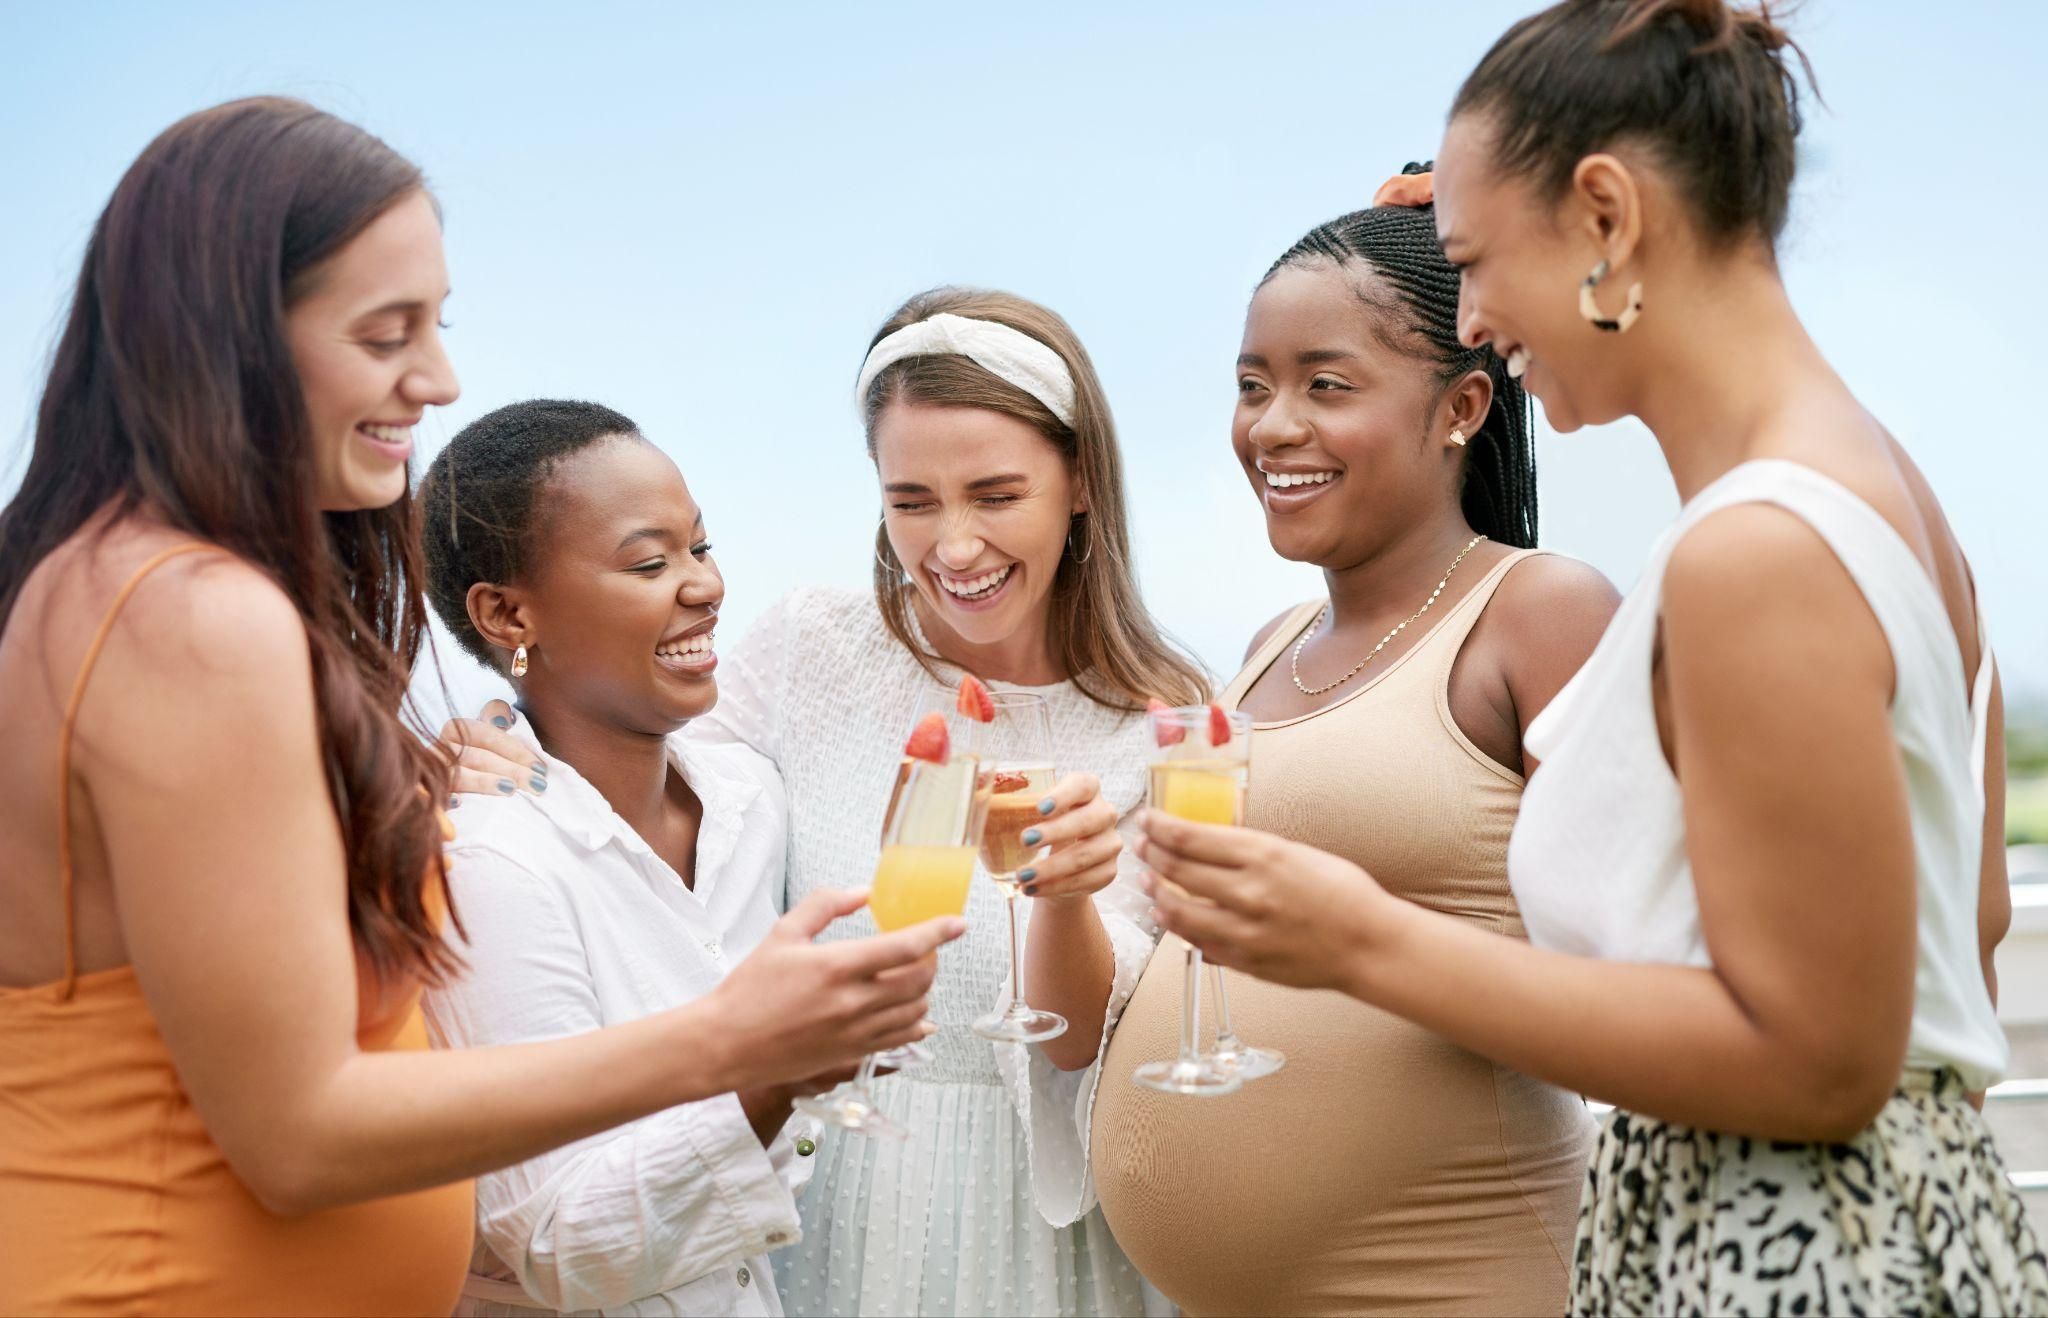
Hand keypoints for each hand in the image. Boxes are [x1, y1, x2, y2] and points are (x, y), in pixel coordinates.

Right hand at [438, 699, 548, 799]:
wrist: (438, 793)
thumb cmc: (476, 762)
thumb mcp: (486, 736)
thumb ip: (495, 715)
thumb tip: (503, 717)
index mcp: (456, 729)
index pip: (488, 736)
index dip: (516, 751)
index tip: (540, 768)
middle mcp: (440, 748)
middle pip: (478, 756)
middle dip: (512, 770)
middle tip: (537, 785)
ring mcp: (431, 771)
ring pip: (459, 774)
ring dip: (484, 781)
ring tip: (510, 789)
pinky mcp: (423, 795)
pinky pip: (433, 795)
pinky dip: (446, 798)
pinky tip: (458, 803)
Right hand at [707, 888, 960, 1091]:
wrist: (726, 1044)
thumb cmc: (750, 987)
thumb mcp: (783, 933)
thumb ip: (825, 906)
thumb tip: (863, 893)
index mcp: (838, 966)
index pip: (905, 947)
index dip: (938, 933)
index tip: (958, 924)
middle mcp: (854, 1002)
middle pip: (920, 981)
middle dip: (931, 961)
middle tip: (922, 950)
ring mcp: (856, 1033)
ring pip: (916, 1012)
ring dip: (923, 991)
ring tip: (911, 977)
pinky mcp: (853, 1055)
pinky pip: (901, 1040)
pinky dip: (916, 1024)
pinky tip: (915, 1015)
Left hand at [1015, 772, 1121, 903]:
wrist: (1058, 865)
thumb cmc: (1040, 828)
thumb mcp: (1027, 811)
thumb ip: (1005, 798)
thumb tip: (977, 786)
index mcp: (1087, 790)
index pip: (1084, 785)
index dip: (1065, 795)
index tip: (1040, 807)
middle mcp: (1104, 813)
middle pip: (1088, 820)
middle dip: (1056, 832)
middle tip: (1025, 840)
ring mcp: (1109, 843)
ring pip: (1086, 855)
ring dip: (1052, 868)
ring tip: (1022, 876)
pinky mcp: (1108, 871)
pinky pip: (1085, 881)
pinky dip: (1056, 887)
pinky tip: (1033, 889)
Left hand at [1136, 809, 1400, 992]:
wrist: (1369, 943)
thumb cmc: (1341, 892)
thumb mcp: (1294, 854)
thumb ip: (1248, 853)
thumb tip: (1203, 847)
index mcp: (1262, 855)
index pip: (1189, 837)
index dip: (1158, 826)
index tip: (1147, 819)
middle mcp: (1247, 891)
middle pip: (1175, 870)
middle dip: (1150, 854)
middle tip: (1141, 845)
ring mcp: (1243, 930)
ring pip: (1176, 912)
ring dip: (1154, 894)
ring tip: (1147, 882)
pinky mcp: (1244, 961)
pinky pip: (1198, 943)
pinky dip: (1177, 928)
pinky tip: (1169, 917)